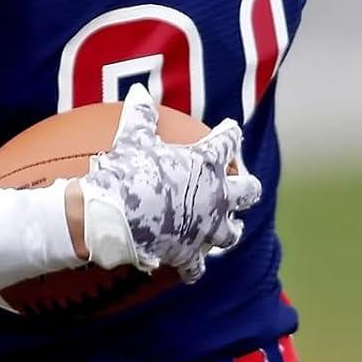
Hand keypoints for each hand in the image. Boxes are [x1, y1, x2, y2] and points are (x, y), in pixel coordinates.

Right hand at [76, 85, 261, 281]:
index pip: (227, 141)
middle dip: (248, 187)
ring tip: (230, 228)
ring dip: (230, 229)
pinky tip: (190, 270)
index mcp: (206, 163)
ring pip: (231, 232)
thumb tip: (138, 91)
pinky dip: (193, 268)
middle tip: (245, 185)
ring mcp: (207, 228)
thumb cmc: (126, 172)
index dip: (229, 133)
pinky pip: (196, 267)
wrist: (113, 216)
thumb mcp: (132, 139)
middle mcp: (216, 196)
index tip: (229, 129)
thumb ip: (141, 116)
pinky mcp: (191, 254)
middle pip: (248, 191)